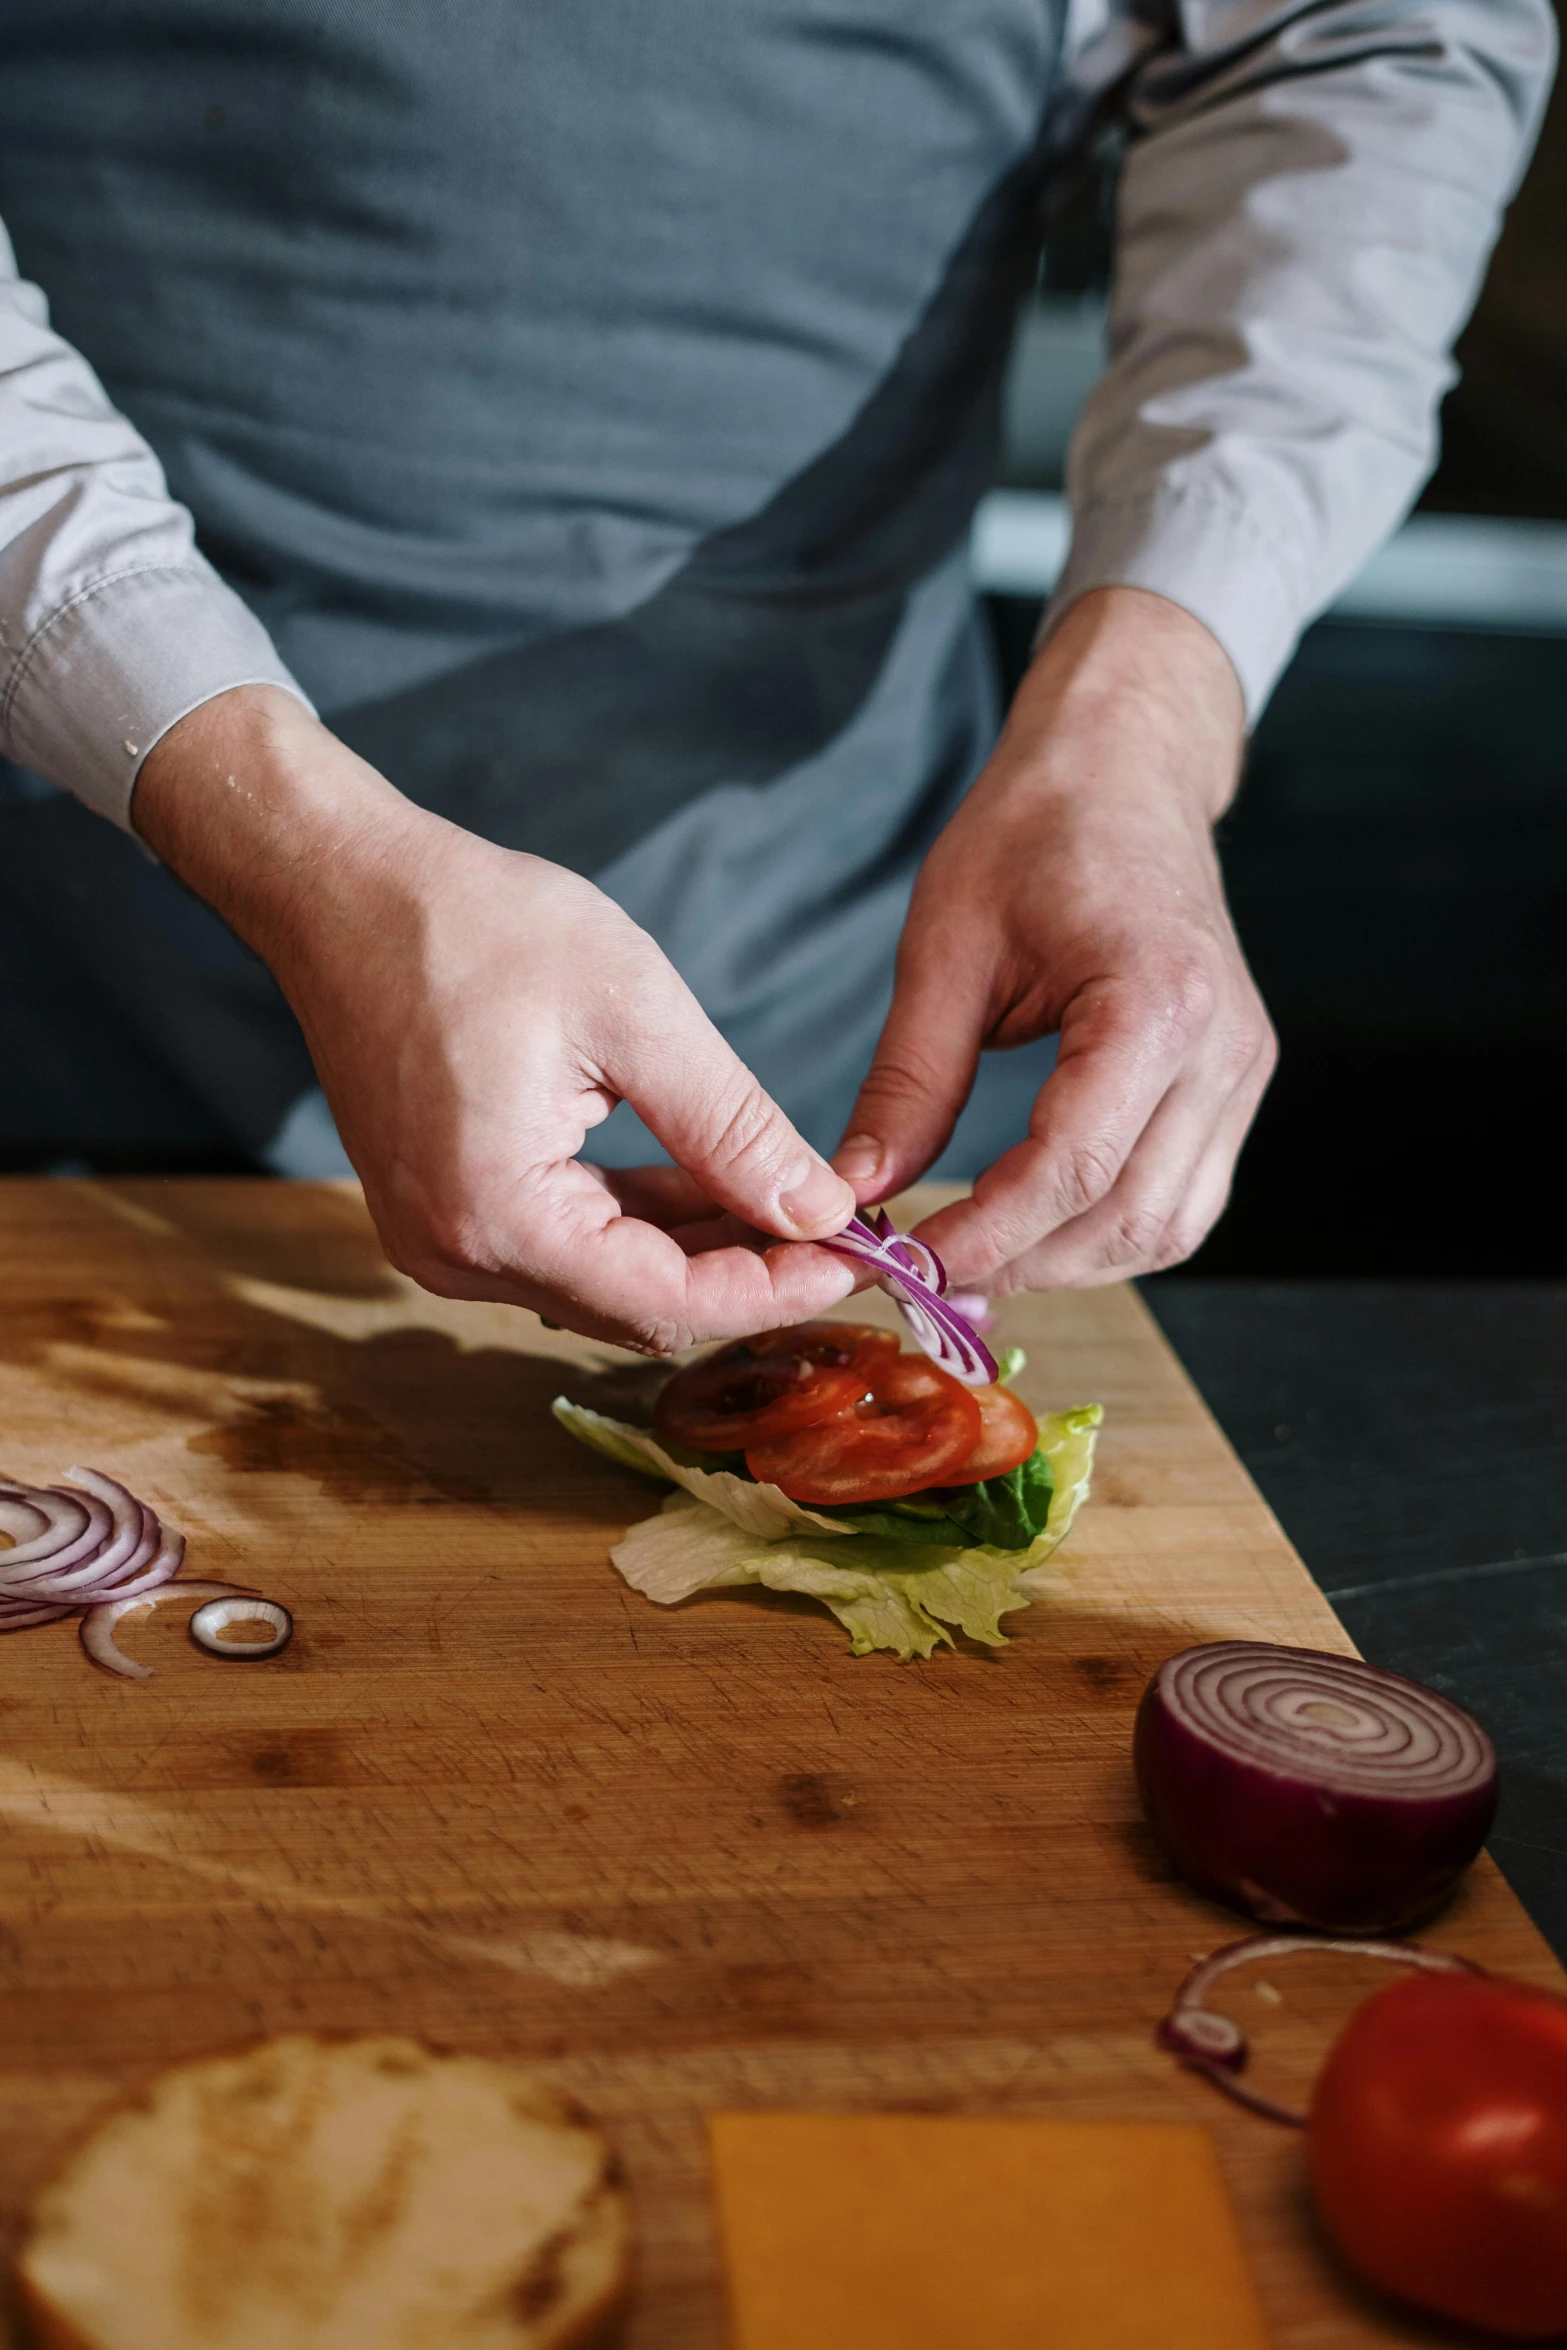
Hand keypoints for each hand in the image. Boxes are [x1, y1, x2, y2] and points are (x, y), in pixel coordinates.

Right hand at [135, 688, 857, 1348]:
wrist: (341, 885)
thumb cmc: (474, 925)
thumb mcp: (634, 1014)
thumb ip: (733, 1129)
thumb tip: (821, 1213)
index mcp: (498, 1217)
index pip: (669, 1304)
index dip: (777, 1289)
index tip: (863, 1258)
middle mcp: (458, 1254)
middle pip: (640, 1310)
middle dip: (749, 1274)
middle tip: (844, 1229)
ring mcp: (443, 1239)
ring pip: (608, 1283)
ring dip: (701, 1249)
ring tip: (793, 1197)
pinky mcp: (447, 1210)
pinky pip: (567, 1245)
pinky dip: (643, 1222)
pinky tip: (711, 1179)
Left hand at [833, 588, 1275, 1288]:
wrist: (1125, 769)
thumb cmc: (1035, 832)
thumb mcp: (945, 949)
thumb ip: (908, 1082)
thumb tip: (857, 1193)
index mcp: (1157, 1001)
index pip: (1073, 1167)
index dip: (986, 1234)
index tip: (907, 1265)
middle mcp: (1224, 1049)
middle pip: (1129, 1218)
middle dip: (1023, 1264)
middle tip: (927, 1281)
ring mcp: (1243, 1072)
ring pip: (1169, 1228)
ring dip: (1070, 1264)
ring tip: (973, 1263)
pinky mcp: (1237, 1083)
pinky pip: (1182, 1198)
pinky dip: (1107, 1231)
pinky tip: (1033, 1228)